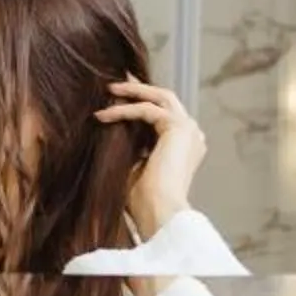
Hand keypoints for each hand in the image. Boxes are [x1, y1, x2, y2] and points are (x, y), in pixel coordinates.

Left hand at [97, 78, 204, 242]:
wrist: (158, 213)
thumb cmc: (144, 202)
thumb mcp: (134, 168)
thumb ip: (131, 148)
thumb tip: (109, 131)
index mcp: (185, 146)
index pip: (164, 115)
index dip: (141, 103)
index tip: (117, 98)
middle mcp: (192, 135)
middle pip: (166, 99)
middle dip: (141, 88)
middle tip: (117, 82)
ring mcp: (189, 130)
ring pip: (160, 97)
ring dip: (134, 91)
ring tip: (109, 88)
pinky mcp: (178, 128)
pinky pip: (147, 110)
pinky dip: (124, 110)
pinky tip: (104, 115)